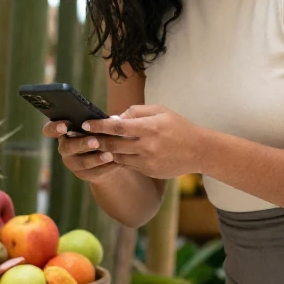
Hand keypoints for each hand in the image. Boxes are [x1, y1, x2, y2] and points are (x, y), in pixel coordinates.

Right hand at [42, 120, 123, 182]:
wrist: (106, 158)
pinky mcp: (82, 174)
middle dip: (82, 144)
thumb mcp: (99, 127)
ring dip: (96, 158)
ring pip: (82, 162)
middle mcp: (64, 147)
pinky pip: (93, 172)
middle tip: (95, 141)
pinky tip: (116, 162)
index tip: (65, 125)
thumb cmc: (100, 134)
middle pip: (68, 147)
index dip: (54, 128)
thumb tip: (114, 120)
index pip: (49, 130)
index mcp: (64, 131)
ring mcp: (72, 162)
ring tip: (109, 155)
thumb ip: (102, 123)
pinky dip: (105, 167)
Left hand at [79, 105, 204, 179]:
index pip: (117, 126)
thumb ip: (136, 111)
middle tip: (83, 137)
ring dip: (105, 152)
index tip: (85, 124)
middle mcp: (147, 146)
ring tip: (94, 145)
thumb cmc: (178, 126)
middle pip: (113, 145)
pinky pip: (128, 165)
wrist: (199, 151)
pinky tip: (112, 153)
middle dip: (96, 141)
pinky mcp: (149, 172)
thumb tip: (115, 117)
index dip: (99, 125)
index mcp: (150, 128)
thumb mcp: (160, 111)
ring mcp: (148, 161)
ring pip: (118, 157)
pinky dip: (119, 159)